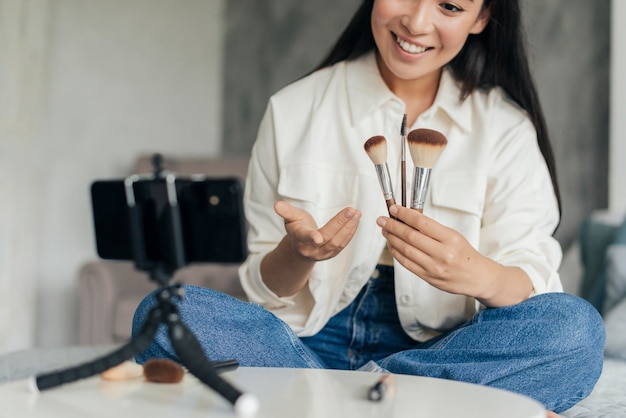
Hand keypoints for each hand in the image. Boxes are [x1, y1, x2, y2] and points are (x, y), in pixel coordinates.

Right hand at [275, 201, 360, 261]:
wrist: (302, 248)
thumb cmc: (297, 228)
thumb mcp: (290, 218)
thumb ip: (286, 211)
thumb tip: (277, 205)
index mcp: (299, 239)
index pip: (305, 237)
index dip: (311, 237)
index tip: (318, 238)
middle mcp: (311, 249)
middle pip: (328, 238)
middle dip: (340, 224)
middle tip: (351, 211)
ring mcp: (323, 254)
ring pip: (338, 242)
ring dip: (349, 228)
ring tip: (356, 214)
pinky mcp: (332, 254)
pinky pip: (343, 243)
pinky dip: (351, 232)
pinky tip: (356, 220)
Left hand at [376, 205, 490, 297]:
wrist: (476, 277)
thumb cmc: (464, 254)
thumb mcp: (453, 236)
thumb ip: (432, 229)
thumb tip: (408, 219)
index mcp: (450, 238)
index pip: (422, 222)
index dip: (404, 214)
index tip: (394, 209)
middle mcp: (442, 253)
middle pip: (410, 236)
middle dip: (392, 226)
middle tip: (382, 220)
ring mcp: (434, 267)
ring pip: (405, 250)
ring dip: (391, 239)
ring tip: (385, 231)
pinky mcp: (428, 277)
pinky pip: (406, 263)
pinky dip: (396, 253)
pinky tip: (392, 245)